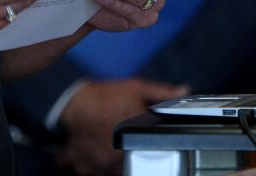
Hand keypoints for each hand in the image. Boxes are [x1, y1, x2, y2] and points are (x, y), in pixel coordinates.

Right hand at [56, 79, 189, 175]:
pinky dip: (92, 167)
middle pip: (130, 167)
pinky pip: (90, 173)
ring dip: (112, 165)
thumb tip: (184, 91)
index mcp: (134, 141)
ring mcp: (99, 166)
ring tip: (109, 149)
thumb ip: (162, 93)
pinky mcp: (83, 167)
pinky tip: (93, 153)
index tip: (149, 147)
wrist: (71, 101)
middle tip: (126, 145)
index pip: (152, 156)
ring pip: (111, 173)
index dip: (152, 152)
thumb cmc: (105, 96)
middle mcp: (117, 158)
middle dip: (131, 158)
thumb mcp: (136, 88)